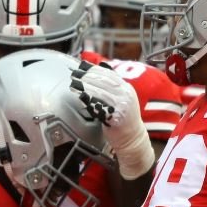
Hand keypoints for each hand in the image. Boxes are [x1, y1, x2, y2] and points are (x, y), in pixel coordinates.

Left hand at [70, 61, 153, 179]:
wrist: (132, 138)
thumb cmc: (122, 120)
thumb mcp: (120, 100)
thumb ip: (110, 89)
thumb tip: (92, 75)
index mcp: (127, 89)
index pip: (110, 74)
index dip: (94, 70)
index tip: (82, 67)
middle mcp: (126, 95)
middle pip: (104, 81)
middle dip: (87, 77)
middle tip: (75, 75)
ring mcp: (122, 105)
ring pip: (101, 92)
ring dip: (86, 87)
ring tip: (74, 84)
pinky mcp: (117, 116)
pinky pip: (100, 106)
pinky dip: (90, 100)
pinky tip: (81, 97)